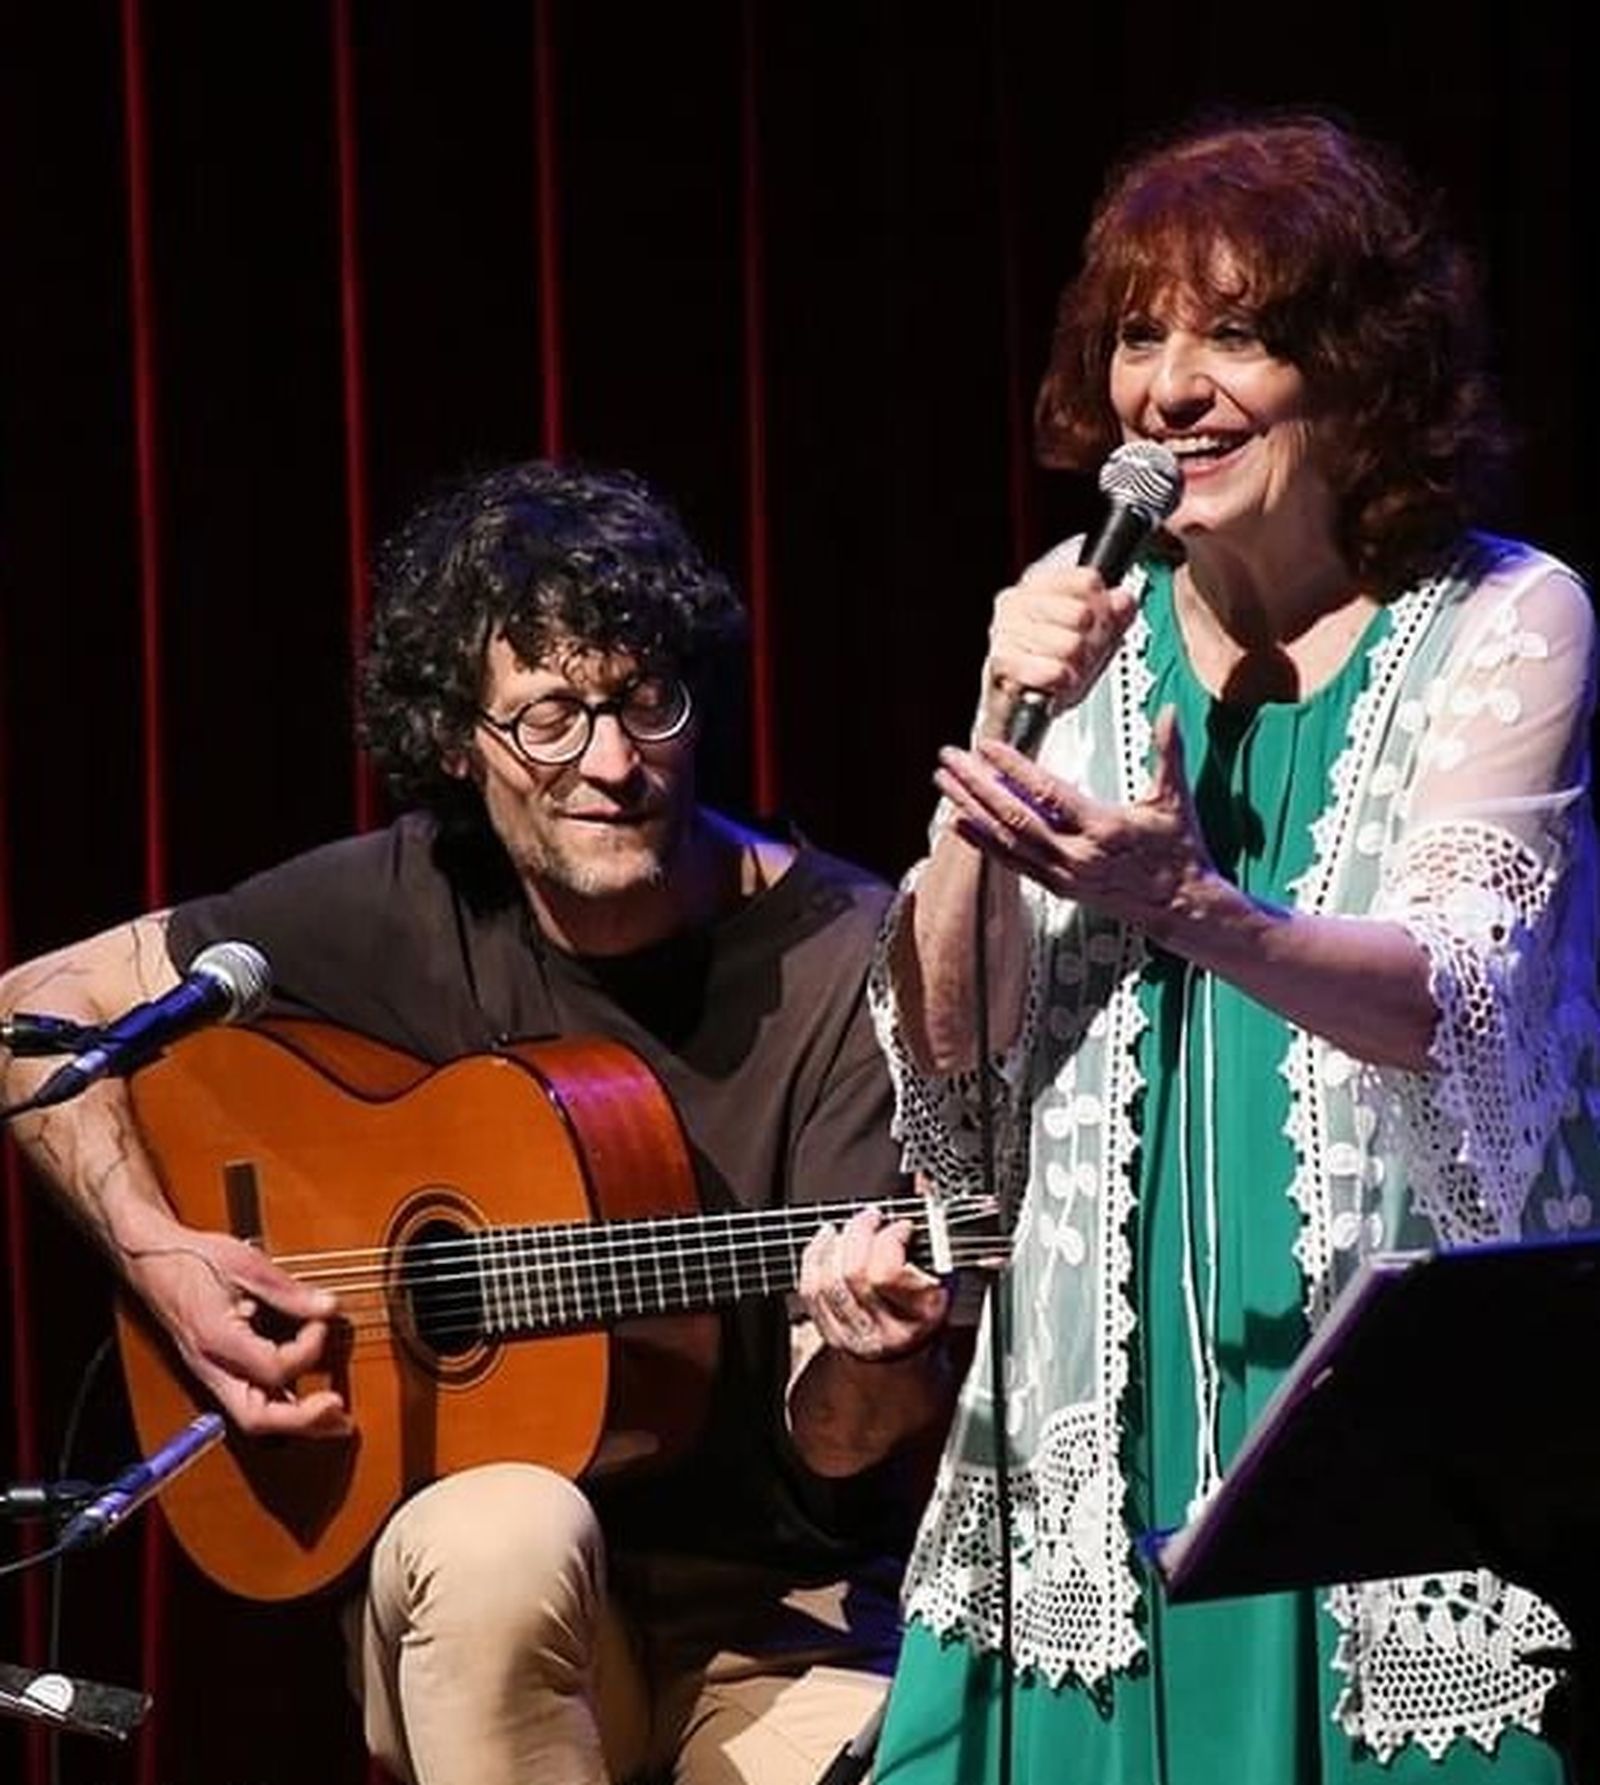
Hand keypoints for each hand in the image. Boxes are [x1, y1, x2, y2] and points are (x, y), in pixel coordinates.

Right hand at [124, 1226, 350, 1437]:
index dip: (308, 1349)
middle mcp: (211, 1366)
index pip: (272, 1368)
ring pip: (252, 1417)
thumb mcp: (244, 1264)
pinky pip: (249, 1401)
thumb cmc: (192, 1260)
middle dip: (302, 1420)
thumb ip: (288, 1290)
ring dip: (296, 1422)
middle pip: (257, 1416)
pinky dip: (281, 1408)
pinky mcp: (216, 1372)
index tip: (321, 1323)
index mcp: (216, 1338)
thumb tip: (327, 1306)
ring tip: (334, 1419)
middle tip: (341, 1414)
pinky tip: (306, 1404)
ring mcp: (211, 1374)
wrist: (151, 1262)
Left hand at [798, 1205, 949, 1361]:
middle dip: (860, 1232)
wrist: (907, 1353)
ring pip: (828, 1280)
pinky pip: (810, 1290)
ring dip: (836, 1243)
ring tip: (850, 1227)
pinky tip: (826, 1239)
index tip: (901, 1226)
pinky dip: (814, 1257)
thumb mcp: (944, 1274)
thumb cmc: (927, 1309)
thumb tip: (923, 1183)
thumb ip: (933, 1230)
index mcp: (917, 1318)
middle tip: (872, 1217)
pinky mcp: (828, 1330)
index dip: (889, 1240)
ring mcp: (851, 1332)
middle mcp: (882, 1330)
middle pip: (853, 1273)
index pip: (886, 1274)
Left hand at [935, 706, 1216, 939]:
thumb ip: (1168, 753)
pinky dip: (982, 842)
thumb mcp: (1174, 800)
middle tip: (950, 759)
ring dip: (972, 809)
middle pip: (1015, 817)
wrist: (1181, 906)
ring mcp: (1063, 874)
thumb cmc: (1178, 852)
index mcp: (1105, 828)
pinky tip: (959, 822)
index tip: (988, 746)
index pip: (1049, 794)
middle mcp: (1077, 854)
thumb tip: (1166, 713)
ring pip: (1006, 841)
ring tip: (945, 784)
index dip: (1015, 768)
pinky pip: (1010, 863)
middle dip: (977, 785)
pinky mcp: (1057, 887)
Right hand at [980, 552, 1138, 738]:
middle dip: (1091, 641)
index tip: (1099, 622)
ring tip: (1068, 669)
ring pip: (1070, 644)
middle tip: (1083, 653)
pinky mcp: (1001, 661)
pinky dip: (1060, 680)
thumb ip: (1114, 615)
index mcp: (1039, 583)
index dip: (1104, 607)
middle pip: (1081, 613)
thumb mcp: (1091, 636)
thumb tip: (1124, 600)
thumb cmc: (1049, 664)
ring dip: (1077, 665)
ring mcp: (1006, 629)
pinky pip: (1050, 670)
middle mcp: (1017, 601)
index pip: (1088, 581)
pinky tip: (1058, 679)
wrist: (1016, 706)